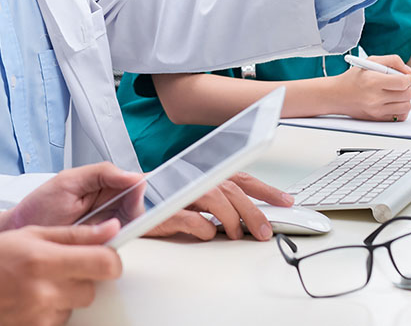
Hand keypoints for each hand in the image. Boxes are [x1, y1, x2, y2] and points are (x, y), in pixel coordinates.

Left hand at [0, 163, 144, 233]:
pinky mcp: (99, 243)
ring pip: (129, 226)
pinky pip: (117, 243)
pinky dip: (112, 244)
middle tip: (114, 220)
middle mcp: (107, 203)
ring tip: (100, 231)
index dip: (136, 192)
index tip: (133, 198)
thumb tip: (134, 176)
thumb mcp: (69, 182)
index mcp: (102, 183)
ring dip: (121, 230)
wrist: (18, 233)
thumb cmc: (39, 206)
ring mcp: (104, 224)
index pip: (133, 185)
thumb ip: (102, 173)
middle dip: (129, 213)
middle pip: (135, 207)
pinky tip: (100, 243)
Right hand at [0, 222, 121, 325]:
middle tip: (62, 266)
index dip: (111, 259)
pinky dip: (53, 310)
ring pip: (78, 305)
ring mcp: (41, 317)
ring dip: (67, 294)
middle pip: (93, 288)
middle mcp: (46, 292)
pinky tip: (32, 298)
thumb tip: (111, 229)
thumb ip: (75, 234)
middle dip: (85, 276)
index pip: (105, 264)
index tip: (105, 255)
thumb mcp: (31, 234)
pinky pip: (61, 320)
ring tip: (40, 282)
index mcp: (46, 260)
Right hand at [145, 172, 293, 241]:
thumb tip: (251, 217)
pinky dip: (203, 229)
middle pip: (230, 189)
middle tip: (264, 231)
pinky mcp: (164, 211)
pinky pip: (189, 219)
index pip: (239, 177)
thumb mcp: (195, 197)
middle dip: (252, 211)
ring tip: (235, 234)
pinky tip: (207, 234)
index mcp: (203, 174)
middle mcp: (193, 179)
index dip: (264, 188)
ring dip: (230, 219)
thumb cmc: (161, 200)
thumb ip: (220, 202)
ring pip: (213, 199)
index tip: (286, 201)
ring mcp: (178, 193)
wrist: (124, 203)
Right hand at [328, 55, 410, 120]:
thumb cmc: (352, 78)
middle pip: (407, 94)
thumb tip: (409, 71)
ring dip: (405, 99)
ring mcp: (377, 110)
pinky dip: (401, 109)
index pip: (403, 82)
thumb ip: (392, 61)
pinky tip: (393, 102)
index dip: (408, 78)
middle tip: (401, 84)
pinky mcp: (377, 119)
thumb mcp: (370, 61)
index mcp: (373, 81)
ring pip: (406, 106)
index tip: (406, 77)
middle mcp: (375, 98)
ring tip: (396, 93)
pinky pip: (400, 116)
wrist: (336, 95)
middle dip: (408, 87)